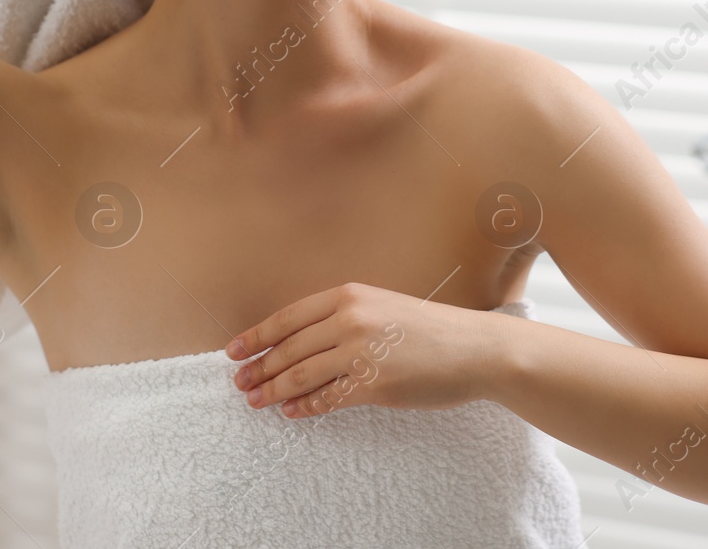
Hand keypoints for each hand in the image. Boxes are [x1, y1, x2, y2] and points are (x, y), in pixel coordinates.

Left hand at [225, 283, 501, 418]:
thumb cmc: (430, 328)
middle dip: (259, 368)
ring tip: (256, 401)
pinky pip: (328, 399)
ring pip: (301, 375)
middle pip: (289, 348)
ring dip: (274, 391)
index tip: (234, 351)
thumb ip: (343, 317)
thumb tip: (300, 342)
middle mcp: (350, 320)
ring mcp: (361, 353)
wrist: (473, 348)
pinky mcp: (374, 385)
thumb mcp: (382, 306)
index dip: (256, 336)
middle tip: (240, 384)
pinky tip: (292, 413)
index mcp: (349, 296)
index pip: (288, 318)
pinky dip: (305, 408)